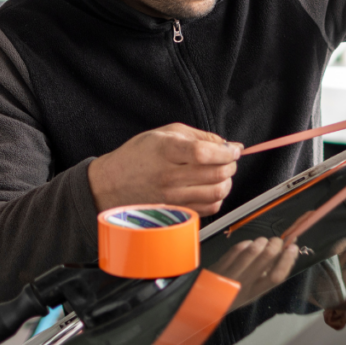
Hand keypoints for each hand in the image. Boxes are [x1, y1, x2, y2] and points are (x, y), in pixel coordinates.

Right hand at [87, 123, 241, 215]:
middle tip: (229, 160)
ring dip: (227, 182)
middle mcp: (169, 176)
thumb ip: (199, 136)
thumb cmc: (138, 156)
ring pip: (216, 193)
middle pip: (215, 174)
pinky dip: (217, 198)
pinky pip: (209, 208)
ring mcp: (172, 197)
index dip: (226, 151)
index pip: (205, 153)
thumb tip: (227, 144)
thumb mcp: (165, 133)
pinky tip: (211, 188)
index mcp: (166, 151)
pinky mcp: (176, 211)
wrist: (112, 184)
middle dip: (231, 165)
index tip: (234, 149)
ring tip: (221, 174)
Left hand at [209, 237, 298, 309]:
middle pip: (265, 259)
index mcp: (255, 293)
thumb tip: (288, 252)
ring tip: (263, 241)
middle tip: (277, 241)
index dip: (287, 260)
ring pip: (251, 251)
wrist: (206, 300)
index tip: (293, 248)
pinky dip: (246, 243)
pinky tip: (249, 245)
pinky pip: (237, 248)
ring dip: (261, 241)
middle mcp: (243, 285)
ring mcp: (230, 274)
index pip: (276, 276)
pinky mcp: (219, 265)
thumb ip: (269, 274)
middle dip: (275, 245)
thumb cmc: (235, 294)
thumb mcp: (254, 290)